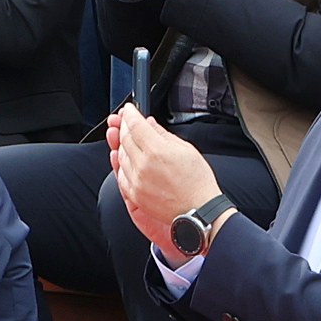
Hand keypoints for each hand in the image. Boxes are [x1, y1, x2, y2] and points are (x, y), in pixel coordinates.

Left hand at [110, 102, 226, 260]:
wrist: (200, 211)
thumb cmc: (198, 182)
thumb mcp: (186, 149)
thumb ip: (163, 134)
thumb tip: (149, 123)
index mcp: (157, 151)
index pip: (135, 125)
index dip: (129, 113)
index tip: (128, 109)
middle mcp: (143, 165)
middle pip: (124, 138)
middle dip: (123, 126)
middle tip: (124, 120)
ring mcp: (137, 181)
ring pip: (120, 155)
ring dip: (121, 144)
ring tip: (128, 138)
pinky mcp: (135, 195)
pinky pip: (121, 175)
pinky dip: (121, 164)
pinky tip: (127, 158)